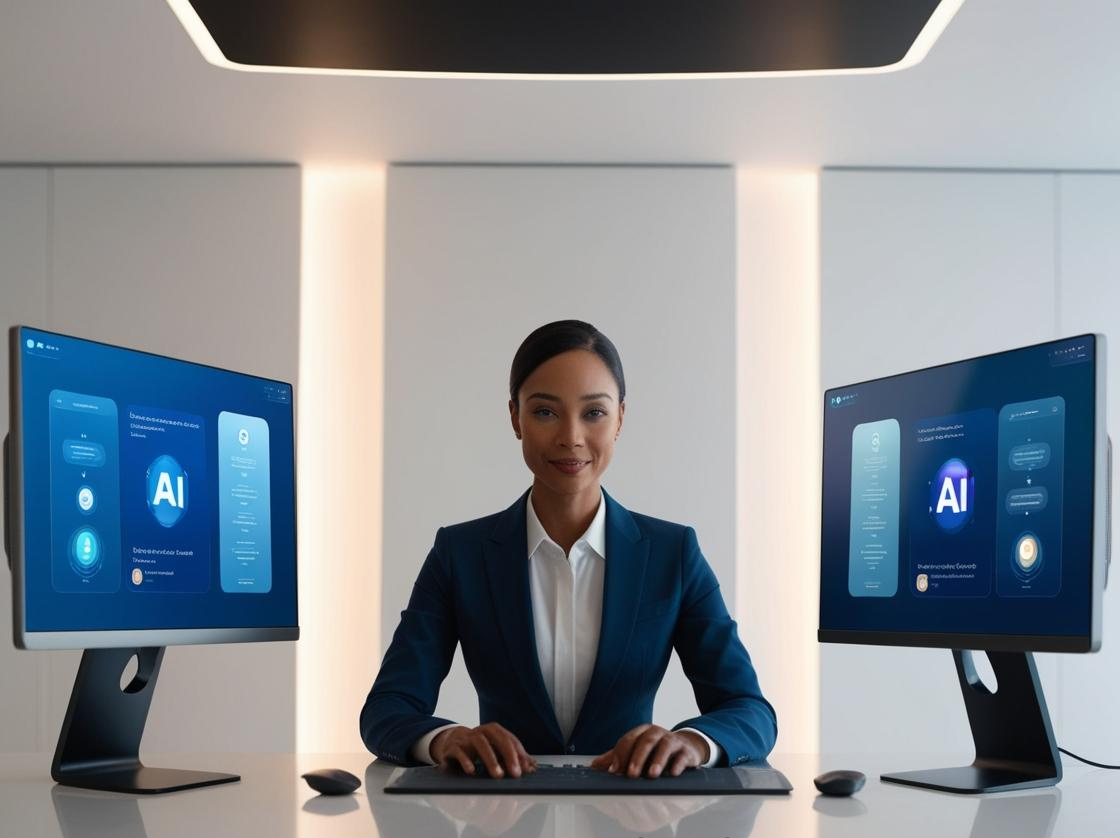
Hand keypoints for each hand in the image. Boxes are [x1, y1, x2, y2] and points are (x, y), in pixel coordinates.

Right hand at [430, 723, 537, 778]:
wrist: (451, 743)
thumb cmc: (478, 748)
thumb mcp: (495, 751)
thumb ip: (512, 758)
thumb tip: (532, 767)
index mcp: (493, 731)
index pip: (510, 739)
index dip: (519, 754)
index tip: (526, 769)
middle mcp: (481, 731)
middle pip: (498, 738)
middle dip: (509, 755)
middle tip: (515, 774)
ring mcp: (466, 738)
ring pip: (480, 743)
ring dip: (490, 759)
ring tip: (498, 775)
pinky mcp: (452, 748)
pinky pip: (459, 751)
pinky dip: (466, 760)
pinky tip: (472, 771)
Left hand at [590, 724, 709, 777]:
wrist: (685, 747)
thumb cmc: (655, 752)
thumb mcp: (635, 752)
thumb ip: (616, 758)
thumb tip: (594, 766)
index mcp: (641, 732)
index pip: (628, 740)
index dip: (620, 755)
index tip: (614, 771)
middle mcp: (657, 733)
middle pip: (645, 741)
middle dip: (637, 758)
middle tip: (631, 774)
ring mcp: (672, 741)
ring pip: (665, 746)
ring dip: (658, 760)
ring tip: (652, 774)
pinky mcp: (686, 751)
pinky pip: (682, 755)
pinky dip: (678, 764)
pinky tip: (673, 773)